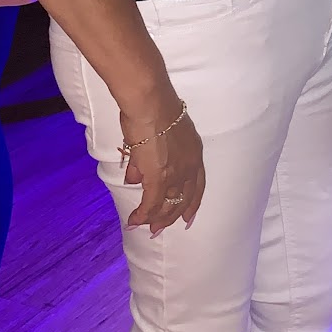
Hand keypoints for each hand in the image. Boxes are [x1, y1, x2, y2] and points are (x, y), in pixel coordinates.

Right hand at [121, 101, 204, 233]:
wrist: (150, 103)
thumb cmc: (152, 109)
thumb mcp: (160, 134)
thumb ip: (149, 158)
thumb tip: (135, 178)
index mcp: (194, 153)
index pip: (197, 185)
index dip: (192, 203)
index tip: (188, 217)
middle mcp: (190, 166)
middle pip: (183, 199)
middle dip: (171, 216)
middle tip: (159, 229)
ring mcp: (176, 174)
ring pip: (167, 205)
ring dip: (155, 219)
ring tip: (146, 228)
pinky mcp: (159, 178)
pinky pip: (150, 204)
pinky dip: (142, 215)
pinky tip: (133, 221)